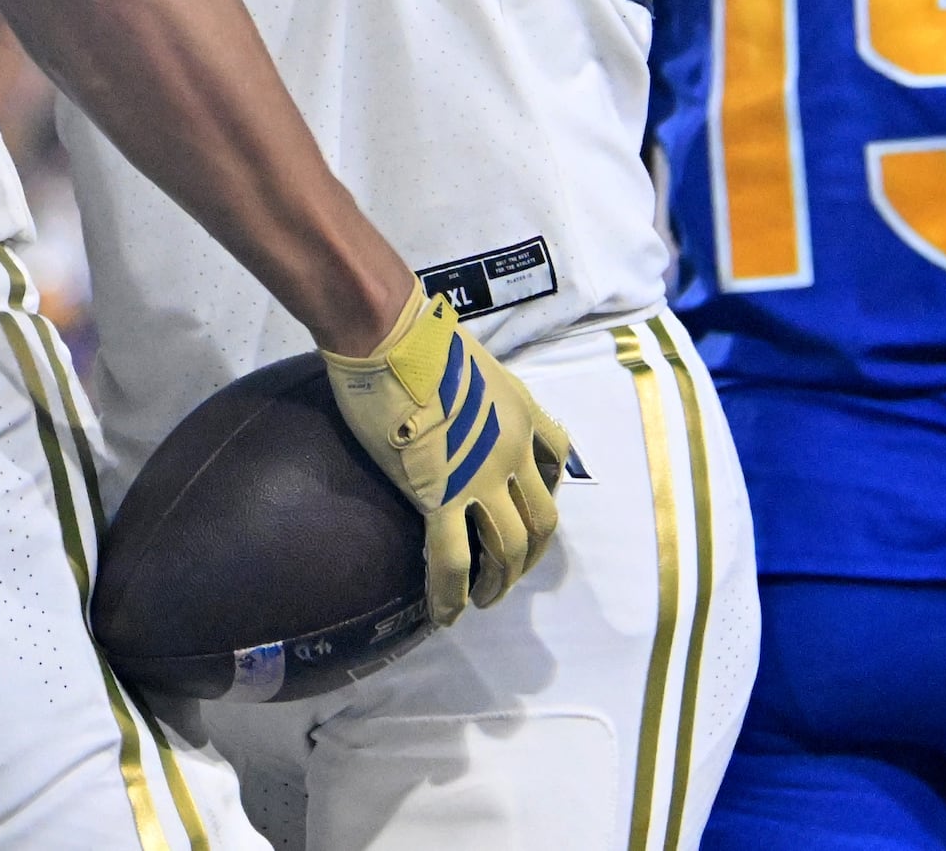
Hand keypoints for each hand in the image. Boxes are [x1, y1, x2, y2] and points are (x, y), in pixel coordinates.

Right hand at [321, 289, 567, 627]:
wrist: (390, 333)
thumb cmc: (416, 335)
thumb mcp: (472, 359)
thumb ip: (476, 387)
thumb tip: (453, 395)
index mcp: (522, 413)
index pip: (555, 462)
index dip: (545, 494)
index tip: (525, 509)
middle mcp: (513, 451)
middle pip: (541, 522)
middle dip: (529, 557)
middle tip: (507, 574)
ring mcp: (481, 477)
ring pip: (509, 549)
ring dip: (500, 583)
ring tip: (482, 600)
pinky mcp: (441, 496)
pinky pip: (455, 560)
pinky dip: (453, 594)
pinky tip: (445, 612)